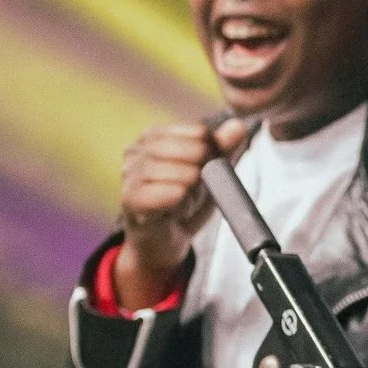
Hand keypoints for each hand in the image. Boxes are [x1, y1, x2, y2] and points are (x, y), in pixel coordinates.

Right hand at [116, 112, 254, 309]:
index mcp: (154, 135)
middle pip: (193, 151)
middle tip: (196, 190)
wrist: (164, 241)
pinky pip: (167, 194)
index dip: (213, 154)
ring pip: (182, 173)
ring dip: (193, 191)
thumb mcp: (208, 173)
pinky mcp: (129, 199)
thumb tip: (239, 126)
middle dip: (204, 174)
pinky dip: (180, 202)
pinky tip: (177, 209)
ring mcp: (129, 174)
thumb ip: (223, 149)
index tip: (207, 171)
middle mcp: (137, 149)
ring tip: (186, 201)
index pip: (199, 132)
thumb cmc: (183, 201)